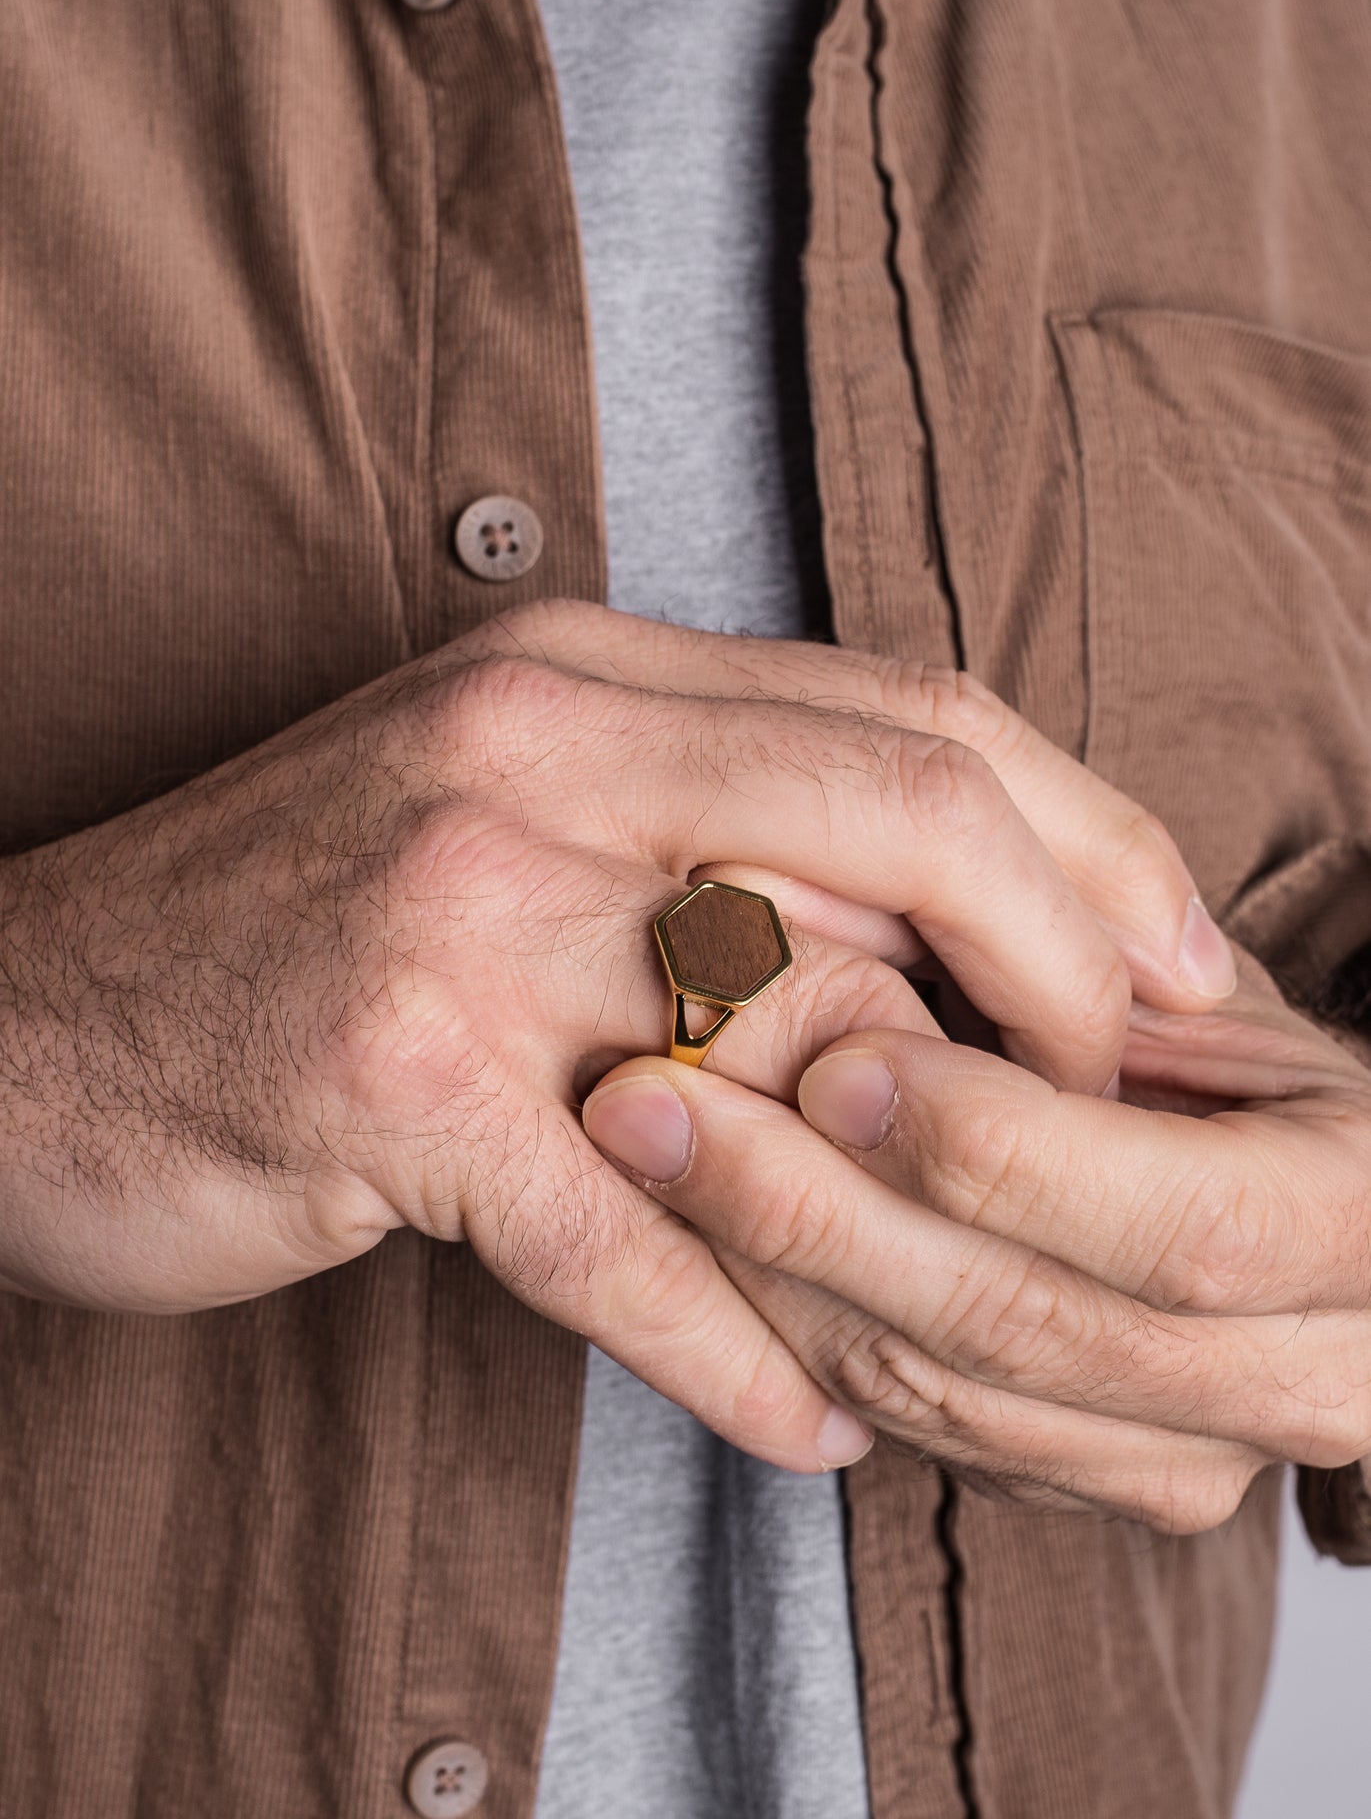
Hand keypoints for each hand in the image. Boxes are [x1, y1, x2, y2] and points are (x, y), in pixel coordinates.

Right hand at [0, 601, 1228, 1473]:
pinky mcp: (388, 1075)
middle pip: (904, 815)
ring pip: (791, 1032)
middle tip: (1151, 1105)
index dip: (1084, 832)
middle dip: (1074, 972)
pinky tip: (811, 1428)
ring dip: (923, 1194)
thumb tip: (948, 936)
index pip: (909, 707)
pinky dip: (737, 1351)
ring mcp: (460, 904)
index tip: (1182, 956)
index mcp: (582, 675)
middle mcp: (535, 750)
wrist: (24, 1023)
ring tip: (1003, 1291)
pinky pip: (629, 1233)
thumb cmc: (289, 932)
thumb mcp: (502, 814)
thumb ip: (705, 830)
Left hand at [582, 954, 1370, 1526]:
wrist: (1311, 1218)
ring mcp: (1195, 1459)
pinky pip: (913, 1430)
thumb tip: (882, 891)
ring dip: (762, 1275)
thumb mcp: (1201, 1001)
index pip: (1181, 1227)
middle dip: (821, 1217)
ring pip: (944, 1396)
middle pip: (1030, 1328)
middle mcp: (1307, 1379)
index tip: (836, 1062)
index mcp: (1364, 1226)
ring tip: (639, 1156)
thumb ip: (1084, 973)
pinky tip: (679, 1236)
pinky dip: (780, 1332)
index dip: (999, 1152)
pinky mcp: (1093, 1485)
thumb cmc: (1246, 1071)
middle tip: (652, 1107)